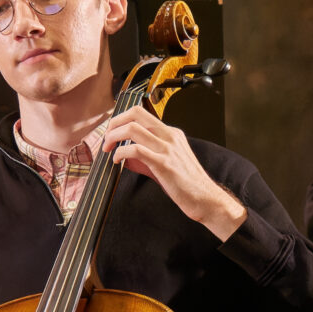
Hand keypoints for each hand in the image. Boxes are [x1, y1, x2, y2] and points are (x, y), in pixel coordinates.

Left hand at [103, 105, 246, 239]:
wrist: (205, 198)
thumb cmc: (188, 184)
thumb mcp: (168, 162)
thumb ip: (147, 156)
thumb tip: (125, 155)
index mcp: (172, 134)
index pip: (141, 114)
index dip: (121, 119)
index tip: (112, 131)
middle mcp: (170, 136)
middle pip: (135, 113)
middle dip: (114, 123)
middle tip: (107, 138)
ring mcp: (167, 149)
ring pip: (132, 129)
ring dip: (113, 137)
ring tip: (108, 149)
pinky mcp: (163, 163)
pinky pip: (135, 150)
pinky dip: (120, 153)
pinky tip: (117, 161)